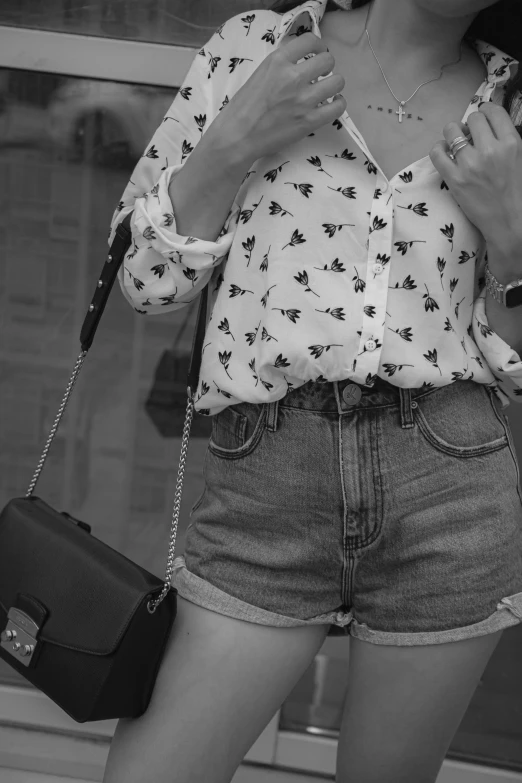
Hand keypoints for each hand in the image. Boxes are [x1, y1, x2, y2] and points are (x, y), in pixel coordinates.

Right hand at [219, 32, 346, 164]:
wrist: (237, 137)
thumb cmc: (242, 108)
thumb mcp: (259, 74)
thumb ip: (280, 65)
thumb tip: (299, 60)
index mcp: (278, 61)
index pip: (310, 41)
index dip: (319, 46)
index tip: (318, 53)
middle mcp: (293, 77)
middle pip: (328, 61)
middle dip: (327, 67)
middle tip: (321, 76)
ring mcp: (303, 100)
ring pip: (337, 82)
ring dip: (334, 85)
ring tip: (327, 91)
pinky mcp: (309, 121)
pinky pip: (338, 107)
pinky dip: (338, 104)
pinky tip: (332, 105)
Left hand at [429, 103, 521, 251]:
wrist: (510, 223)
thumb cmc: (518, 193)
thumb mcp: (521, 159)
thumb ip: (508, 141)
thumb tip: (491, 128)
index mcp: (512, 143)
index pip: (493, 112)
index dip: (485, 112)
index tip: (482, 119)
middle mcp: (491, 150)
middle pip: (473, 119)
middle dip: (470, 124)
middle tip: (470, 135)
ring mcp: (470, 164)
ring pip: (452, 131)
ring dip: (453, 133)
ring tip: (455, 142)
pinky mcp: (454, 179)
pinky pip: (437, 153)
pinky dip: (438, 148)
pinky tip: (443, 151)